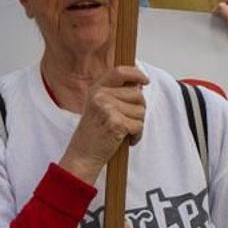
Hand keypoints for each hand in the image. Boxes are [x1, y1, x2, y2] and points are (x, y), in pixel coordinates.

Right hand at [59, 66, 147, 183]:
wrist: (82, 156)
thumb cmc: (92, 133)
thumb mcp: (99, 107)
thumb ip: (117, 94)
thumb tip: (139, 85)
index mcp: (96, 89)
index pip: (120, 71)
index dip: (136, 73)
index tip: (144, 80)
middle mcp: (101, 96)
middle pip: (137, 94)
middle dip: (139, 108)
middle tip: (128, 120)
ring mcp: (108, 109)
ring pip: (141, 110)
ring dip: (137, 123)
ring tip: (124, 130)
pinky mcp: (116, 123)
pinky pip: (139, 125)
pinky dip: (137, 135)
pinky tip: (127, 139)